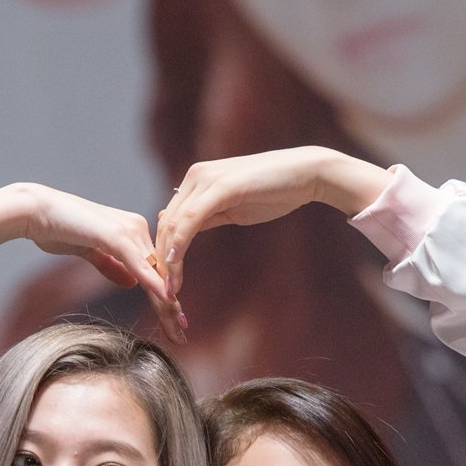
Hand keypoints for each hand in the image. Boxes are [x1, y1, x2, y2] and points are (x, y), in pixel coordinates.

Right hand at [0, 183, 180, 334]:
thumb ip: (111, 265)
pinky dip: (153, 282)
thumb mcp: (90, 252)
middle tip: (182, 334)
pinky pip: (139, 263)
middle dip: (171, 308)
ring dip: (167, 303)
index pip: (154, 272)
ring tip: (178, 327)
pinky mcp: (115, 234)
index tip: (174, 324)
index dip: (164, 299)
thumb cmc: (57, 228)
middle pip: (160, 275)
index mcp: (132, 232)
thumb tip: (130, 283)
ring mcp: (128, 230)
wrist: (34, 211)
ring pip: (154, 273)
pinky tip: (167, 299)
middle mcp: (137, 228)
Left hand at [153, 149, 392, 298]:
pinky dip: (180, 246)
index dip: (163, 250)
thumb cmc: (274, 191)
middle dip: (161, 259)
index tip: (165, 279)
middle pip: (166, 223)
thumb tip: (182, 232)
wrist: (305, 174)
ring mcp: (206, 179)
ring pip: (174, 224)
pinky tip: (176, 267)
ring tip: (170, 288)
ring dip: (168, 259)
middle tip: (162, 290)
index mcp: (197, 179)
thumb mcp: (233, 208)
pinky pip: (190, 221)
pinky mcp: (220, 187)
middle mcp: (195, 175)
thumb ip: (207, 217)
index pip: (170, 218)